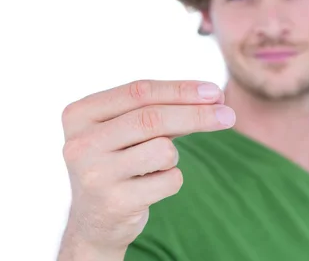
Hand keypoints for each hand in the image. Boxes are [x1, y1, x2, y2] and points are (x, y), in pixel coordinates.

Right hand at [58, 80, 234, 258]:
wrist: (95, 220)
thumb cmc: (119, 160)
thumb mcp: (128, 129)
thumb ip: (162, 110)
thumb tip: (214, 98)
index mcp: (79, 114)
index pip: (139, 91)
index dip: (181, 89)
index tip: (215, 92)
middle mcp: (79, 143)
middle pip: (152, 118)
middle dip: (197, 114)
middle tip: (229, 115)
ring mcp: (94, 174)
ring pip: (164, 149)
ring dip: (173, 156)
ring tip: (154, 166)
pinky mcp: (115, 203)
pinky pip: (169, 180)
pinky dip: (171, 180)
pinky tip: (149, 187)